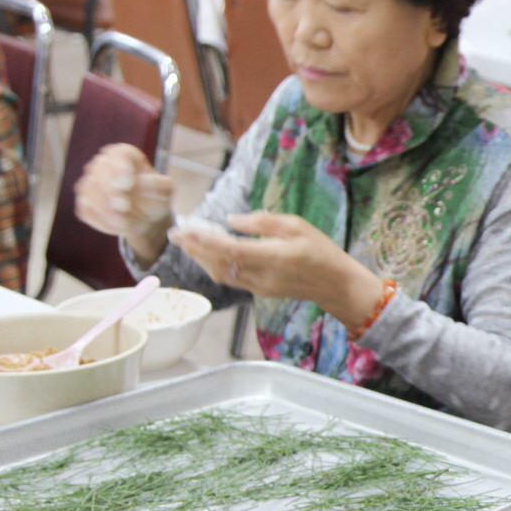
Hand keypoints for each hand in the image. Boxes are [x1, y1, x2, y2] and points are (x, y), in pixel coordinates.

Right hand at [74, 144, 173, 260]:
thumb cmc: (156, 198)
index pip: (117, 154)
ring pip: (89, 191)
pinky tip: (119, 226)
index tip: (128, 184)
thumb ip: (158, 183)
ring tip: (125, 222)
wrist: (147, 218)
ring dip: (106, 209)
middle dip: (110, 190)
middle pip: (99, 170)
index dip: (120, 167)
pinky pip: (86, 209)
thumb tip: (139, 181)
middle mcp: (103, 164)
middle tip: (124, 206)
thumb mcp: (166, 190)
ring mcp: (90, 182)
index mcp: (125, 155)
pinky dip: (102, 220)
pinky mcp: (84, 202)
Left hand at [168, 211, 385, 325]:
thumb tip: (231, 220)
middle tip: (176, 233)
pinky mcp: (259, 291)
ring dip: (200, 259)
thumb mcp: (298, 225)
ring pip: (220, 274)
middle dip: (194, 249)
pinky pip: (230, 279)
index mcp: (274, 257)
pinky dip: (214, 265)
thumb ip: (263, 222)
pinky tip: (207, 254)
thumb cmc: (320, 250)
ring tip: (186, 242)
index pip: (231, 250)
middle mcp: (263, 275)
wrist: (334, 284)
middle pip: (219, 264)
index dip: (205, 241)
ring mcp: (259, 287)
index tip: (185, 229)